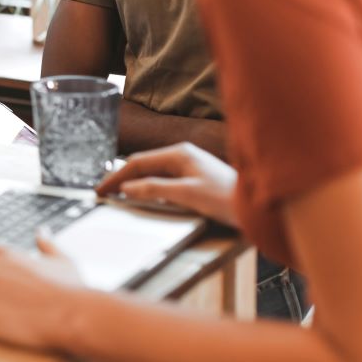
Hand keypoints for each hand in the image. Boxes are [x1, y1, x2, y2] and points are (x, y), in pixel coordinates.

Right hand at [97, 142, 237, 225]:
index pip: (137, 162)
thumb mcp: (187, 194)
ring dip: (134, 183)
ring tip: (117, 195)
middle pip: (143, 165)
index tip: (101, 189)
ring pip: (153, 172)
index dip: (116, 176)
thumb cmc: (228, 198)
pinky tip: (143, 196)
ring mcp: (189, 166)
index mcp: (179, 154)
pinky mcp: (194, 179)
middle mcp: (183, 156)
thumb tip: (127, 188)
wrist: (260, 207)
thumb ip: (154, 189)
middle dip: (122, 178)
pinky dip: (148, 187)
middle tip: (104, 193)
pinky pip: (163, 180)